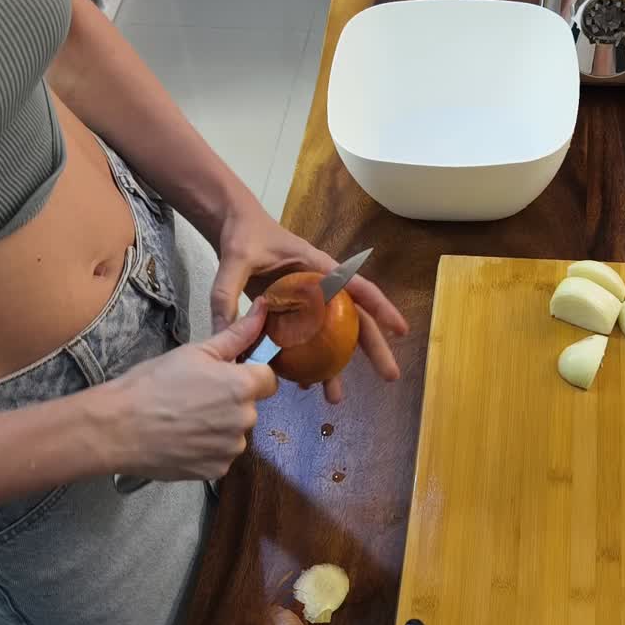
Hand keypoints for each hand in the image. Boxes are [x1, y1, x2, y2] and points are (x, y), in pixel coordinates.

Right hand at [105, 302, 278, 480]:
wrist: (117, 427)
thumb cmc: (153, 383)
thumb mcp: (195, 352)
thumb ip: (236, 334)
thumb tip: (263, 308)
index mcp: (243, 386)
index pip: (268, 379)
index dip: (248, 376)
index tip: (225, 378)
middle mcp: (245, 419)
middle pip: (250, 407)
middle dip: (231, 402)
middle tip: (195, 397)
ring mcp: (231, 448)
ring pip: (235, 432)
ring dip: (219, 427)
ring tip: (185, 420)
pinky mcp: (217, 470)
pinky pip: (221, 455)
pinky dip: (207, 449)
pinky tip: (182, 439)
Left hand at [209, 208, 408, 403]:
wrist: (233, 226)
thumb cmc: (243, 235)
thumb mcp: (235, 261)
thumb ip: (228, 294)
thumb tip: (224, 333)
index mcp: (318, 268)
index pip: (358, 288)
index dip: (382, 309)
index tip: (401, 330)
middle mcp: (320, 287)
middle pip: (355, 319)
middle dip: (374, 349)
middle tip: (390, 376)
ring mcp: (308, 301)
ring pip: (332, 337)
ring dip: (335, 367)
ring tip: (334, 398)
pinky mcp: (293, 311)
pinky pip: (306, 340)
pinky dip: (306, 361)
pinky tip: (301, 384)